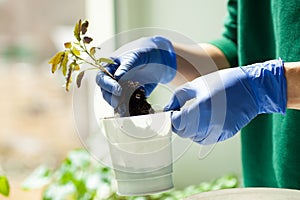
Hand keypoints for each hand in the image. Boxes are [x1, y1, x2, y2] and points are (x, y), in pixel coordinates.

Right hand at [96, 36, 176, 109]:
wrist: (160, 59)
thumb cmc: (145, 53)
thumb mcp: (137, 56)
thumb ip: (127, 65)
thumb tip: (117, 76)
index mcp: (110, 66)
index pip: (102, 78)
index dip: (108, 85)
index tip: (118, 90)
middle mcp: (113, 78)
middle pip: (105, 91)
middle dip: (111, 98)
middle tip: (119, 103)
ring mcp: (121, 87)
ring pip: (114, 99)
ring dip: (119, 106)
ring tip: (125, 111)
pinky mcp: (130, 95)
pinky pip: (127, 103)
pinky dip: (128, 108)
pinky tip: (132, 113)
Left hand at [164, 59, 286, 143]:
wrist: (252, 88)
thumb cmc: (223, 82)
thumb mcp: (196, 84)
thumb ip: (178, 97)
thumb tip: (167, 109)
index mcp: (202, 107)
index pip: (177, 122)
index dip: (171, 118)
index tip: (171, 113)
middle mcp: (210, 122)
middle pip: (184, 132)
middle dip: (179, 124)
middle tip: (180, 114)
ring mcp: (219, 130)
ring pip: (194, 138)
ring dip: (189, 130)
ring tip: (192, 116)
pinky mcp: (226, 134)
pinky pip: (206, 139)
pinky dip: (200, 133)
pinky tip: (203, 121)